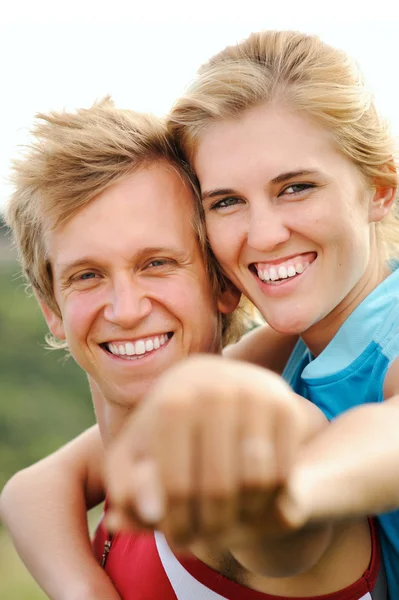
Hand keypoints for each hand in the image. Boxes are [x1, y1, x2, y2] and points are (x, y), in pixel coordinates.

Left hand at [105, 355, 307, 548]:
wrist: (212, 386)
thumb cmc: (166, 431)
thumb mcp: (137, 456)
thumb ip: (126, 491)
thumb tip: (130, 520)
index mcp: (173, 400)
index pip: (176, 485)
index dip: (175, 524)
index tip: (174, 541)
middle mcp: (216, 389)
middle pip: (219, 488)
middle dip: (209, 527)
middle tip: (202, 541)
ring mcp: (255, 394)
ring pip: (256, 483)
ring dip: (242, 519)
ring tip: (224, 528)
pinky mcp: (284, 406)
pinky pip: (282, 473)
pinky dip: (267, 500)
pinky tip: (247, 506)